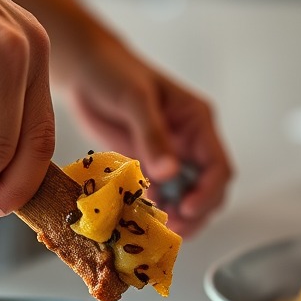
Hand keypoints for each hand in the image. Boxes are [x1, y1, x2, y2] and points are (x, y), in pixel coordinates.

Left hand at [57, 30, 232, 237]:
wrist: (83, 70)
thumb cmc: (113, 71)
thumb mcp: (135, 99)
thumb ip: (152, 134)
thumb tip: (170, 173)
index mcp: (197, 122)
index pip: (218, 167)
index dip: (208, 193)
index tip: (188, 210)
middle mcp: (187, 143)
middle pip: (207, 189)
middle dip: (196, 213)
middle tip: (172, 229)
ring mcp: (167, 156)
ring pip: (183, 197)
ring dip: (175, 217)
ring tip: (156, 230)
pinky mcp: (144, 165)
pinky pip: (156, 195)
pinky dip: (152, 210)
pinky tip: (138, 220)